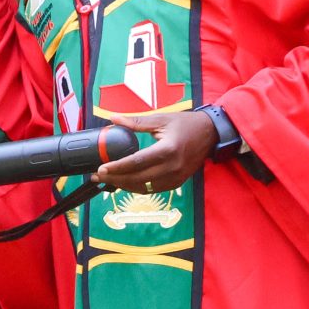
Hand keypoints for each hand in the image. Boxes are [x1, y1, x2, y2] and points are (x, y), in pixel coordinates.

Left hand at [95, 112, 209, 192]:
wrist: (211, 133)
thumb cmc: (186, 124)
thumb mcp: (161, 119)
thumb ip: (136, 122)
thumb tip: (113, 118)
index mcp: (167, 150)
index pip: (136, 162)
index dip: (117, 168)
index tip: (101, 169)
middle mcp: (172, 167)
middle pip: (138, 179)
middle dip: (115, 179)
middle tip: (97, 176)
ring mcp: (176, 177)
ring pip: (144, 188)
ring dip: (124, 185)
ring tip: (107, 180)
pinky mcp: (178, 182)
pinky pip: (153, 190)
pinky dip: (137, 187)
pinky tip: (125, 182)